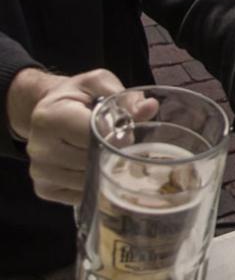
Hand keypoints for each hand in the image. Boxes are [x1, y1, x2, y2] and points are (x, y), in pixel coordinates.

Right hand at [11, 69, 149, 204]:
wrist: (50, 109)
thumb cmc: (79, 96)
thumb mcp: (100, 84)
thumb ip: (125, 97)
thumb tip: (150, 107)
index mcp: (50, 117)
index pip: (93, 136)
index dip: (117, 136)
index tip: (126, 132)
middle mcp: (38, 147)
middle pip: (92, 161)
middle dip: (113, 154)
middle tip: (120, 143)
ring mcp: (40, 171)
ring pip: (88, 182)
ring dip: (106, 172)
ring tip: (107, 153)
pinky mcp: (44, 188)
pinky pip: (80, 195)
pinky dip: (95, 184)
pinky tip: (96, 167)